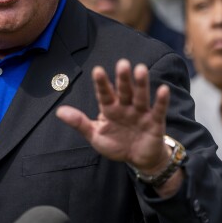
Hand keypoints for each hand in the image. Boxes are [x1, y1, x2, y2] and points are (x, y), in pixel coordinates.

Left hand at [56, 58, 171, 173]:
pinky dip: (161, 100)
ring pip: (140, 96)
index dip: (101, 83)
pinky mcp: (155, 122)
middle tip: (122, 63)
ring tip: (140, 69)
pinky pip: (158, 110)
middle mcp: (125, 106)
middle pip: (124, 90)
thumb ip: (79, 123)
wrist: (138, 159)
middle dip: (123, 78)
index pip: (104, 93)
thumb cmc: (116, 144)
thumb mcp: (95, 135)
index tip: (97, 70)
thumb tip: (59, 111)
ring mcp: (141, 112)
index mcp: (110, 108)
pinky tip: (162, 89)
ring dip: (141, 84)